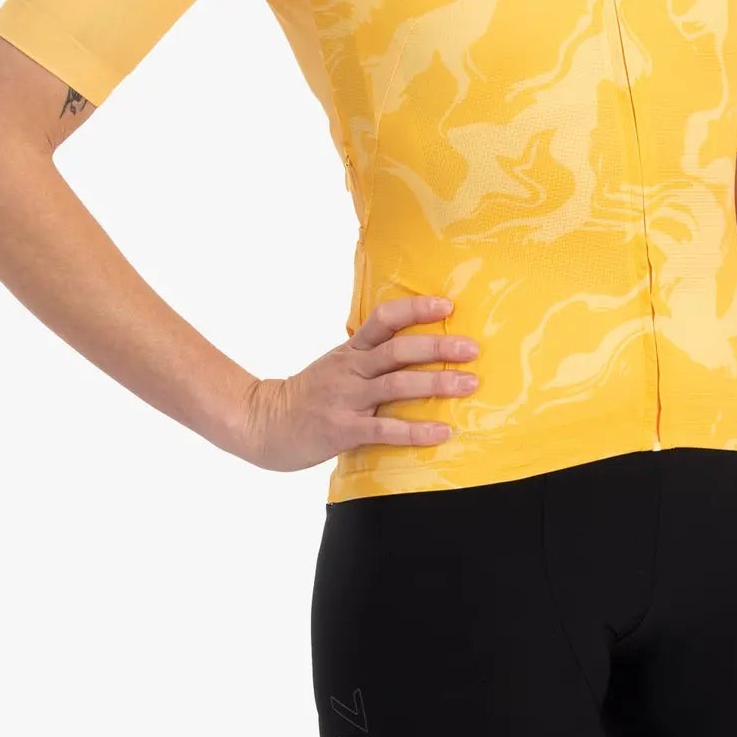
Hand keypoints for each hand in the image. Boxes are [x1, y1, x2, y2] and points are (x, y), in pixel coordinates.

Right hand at [233, 295, 479, 472]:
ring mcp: (347, 399)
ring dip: (436, 383)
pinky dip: (415, 430)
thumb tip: (417, 346)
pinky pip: (385, 429)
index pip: (383, 319)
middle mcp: (350, 370)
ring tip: (469, 384)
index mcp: (350, 351)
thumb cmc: (310, 395)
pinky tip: (442, 432)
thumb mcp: (337, 365)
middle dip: (437, 346)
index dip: (415, 309)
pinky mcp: (344, 430)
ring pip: (396, 385)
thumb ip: (369, 356)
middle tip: (472, 348)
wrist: (264, 422)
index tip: (447, 305)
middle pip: (397, 350)